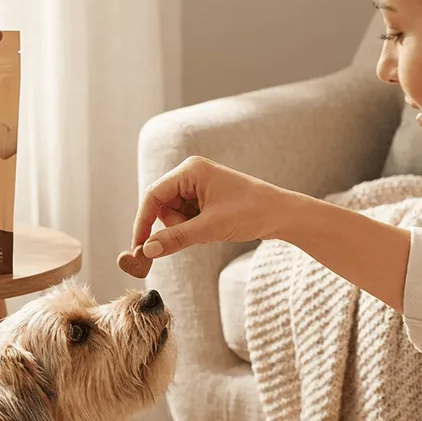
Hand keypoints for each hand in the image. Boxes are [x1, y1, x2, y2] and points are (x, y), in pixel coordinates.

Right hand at [132, 156, 283, 257]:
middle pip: (162, 206)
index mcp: (190, 170)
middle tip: (196, 235)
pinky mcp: (204, 198)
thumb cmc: (251, 212)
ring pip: (173, 215)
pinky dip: (194, 229)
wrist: (282, 214)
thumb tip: (147, 250)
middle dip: (173, 226)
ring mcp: (198, 186)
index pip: (153, 195)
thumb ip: (176, 238)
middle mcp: (191, 174)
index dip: (143, 222)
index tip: (139, 247)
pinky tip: (213, 229)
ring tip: (210, 230)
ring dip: (185, 229)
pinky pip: (186, 218)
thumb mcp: (210, 228)